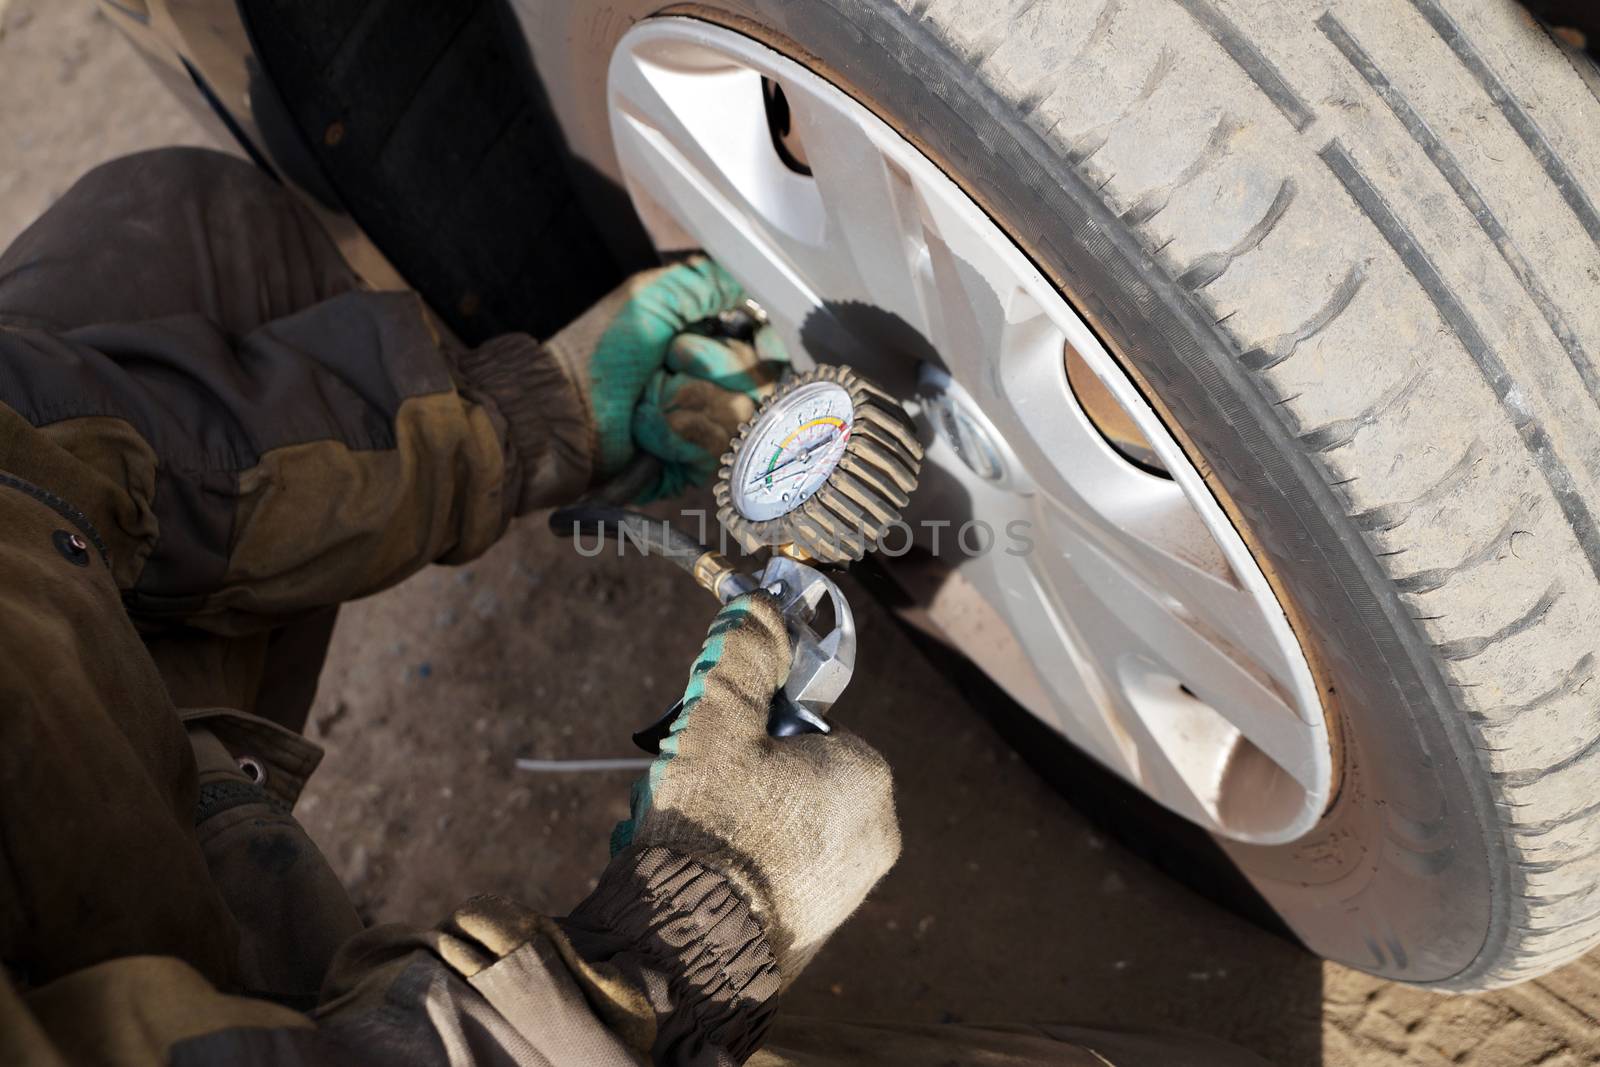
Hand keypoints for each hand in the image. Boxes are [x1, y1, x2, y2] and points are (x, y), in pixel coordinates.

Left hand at [545, 258, 787, 499]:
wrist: (563, 408)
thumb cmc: (600, 352)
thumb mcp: (652, 298)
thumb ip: (706, 282)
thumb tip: (751, 279)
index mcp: (713, 346)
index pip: (773, 351)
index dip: (765, 348)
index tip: (753, 340)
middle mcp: (718, 388)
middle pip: (761, 384)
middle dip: (712, 367)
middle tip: (669, 360)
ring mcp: (708, 429)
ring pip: (737, 417)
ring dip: (684, 402)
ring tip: (647, 399)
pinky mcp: (694, 466)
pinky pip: (713, 450)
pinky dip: (674, 434)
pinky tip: (646, 431)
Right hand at [612, 592, 899, 982]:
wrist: (689, 956)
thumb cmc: (710, 833)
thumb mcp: (717, 723)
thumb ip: (745, 656)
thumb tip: (761, 603)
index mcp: (866, 774)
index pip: (805, 725)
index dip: (750, 731)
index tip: (714, 750)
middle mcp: (877, 832)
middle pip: (792, 774)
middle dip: (739, 778)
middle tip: (696, 796)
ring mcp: (852, 888)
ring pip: (780, 823)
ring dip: (731, 821)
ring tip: (686, 836)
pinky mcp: (821, 929)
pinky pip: (778, 873)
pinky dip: (739, 866)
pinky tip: (698, 876)